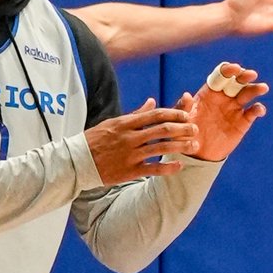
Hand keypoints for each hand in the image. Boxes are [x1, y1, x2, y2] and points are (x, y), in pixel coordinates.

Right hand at [84, 99, 200, 184]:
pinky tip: (179, 166)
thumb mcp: (113, 122)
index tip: (187, 115)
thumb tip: (153, 101)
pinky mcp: (128, 171)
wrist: (76, 161)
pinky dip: (167, 167)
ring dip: (180, 146)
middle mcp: (129, 137)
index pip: (155, 115)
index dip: (174, 114)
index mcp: (126, 123)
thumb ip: (135, 114)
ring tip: (194, 145)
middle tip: (196, 129)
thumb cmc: (95, 140)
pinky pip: (152, 169)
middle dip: (183, 129)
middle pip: (162, 130)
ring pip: (161, 148)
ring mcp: (129, 154)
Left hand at [179, 63, 267, 160]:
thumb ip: (183, 107)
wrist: (196, 155)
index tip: (234, 68)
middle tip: (251, 74)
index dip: (228, 70)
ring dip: (255, 89)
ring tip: (263, 88)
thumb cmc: (186, 134)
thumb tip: (187, 94)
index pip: (220, 75)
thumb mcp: (180, 120)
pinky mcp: (242, 122)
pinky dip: (258, 109)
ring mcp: (234, 109)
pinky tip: (259, 110)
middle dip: (244, 76)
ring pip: (247, 94)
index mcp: (209, 92)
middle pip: (236, 81)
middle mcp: (224, 97)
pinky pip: (252, 113)